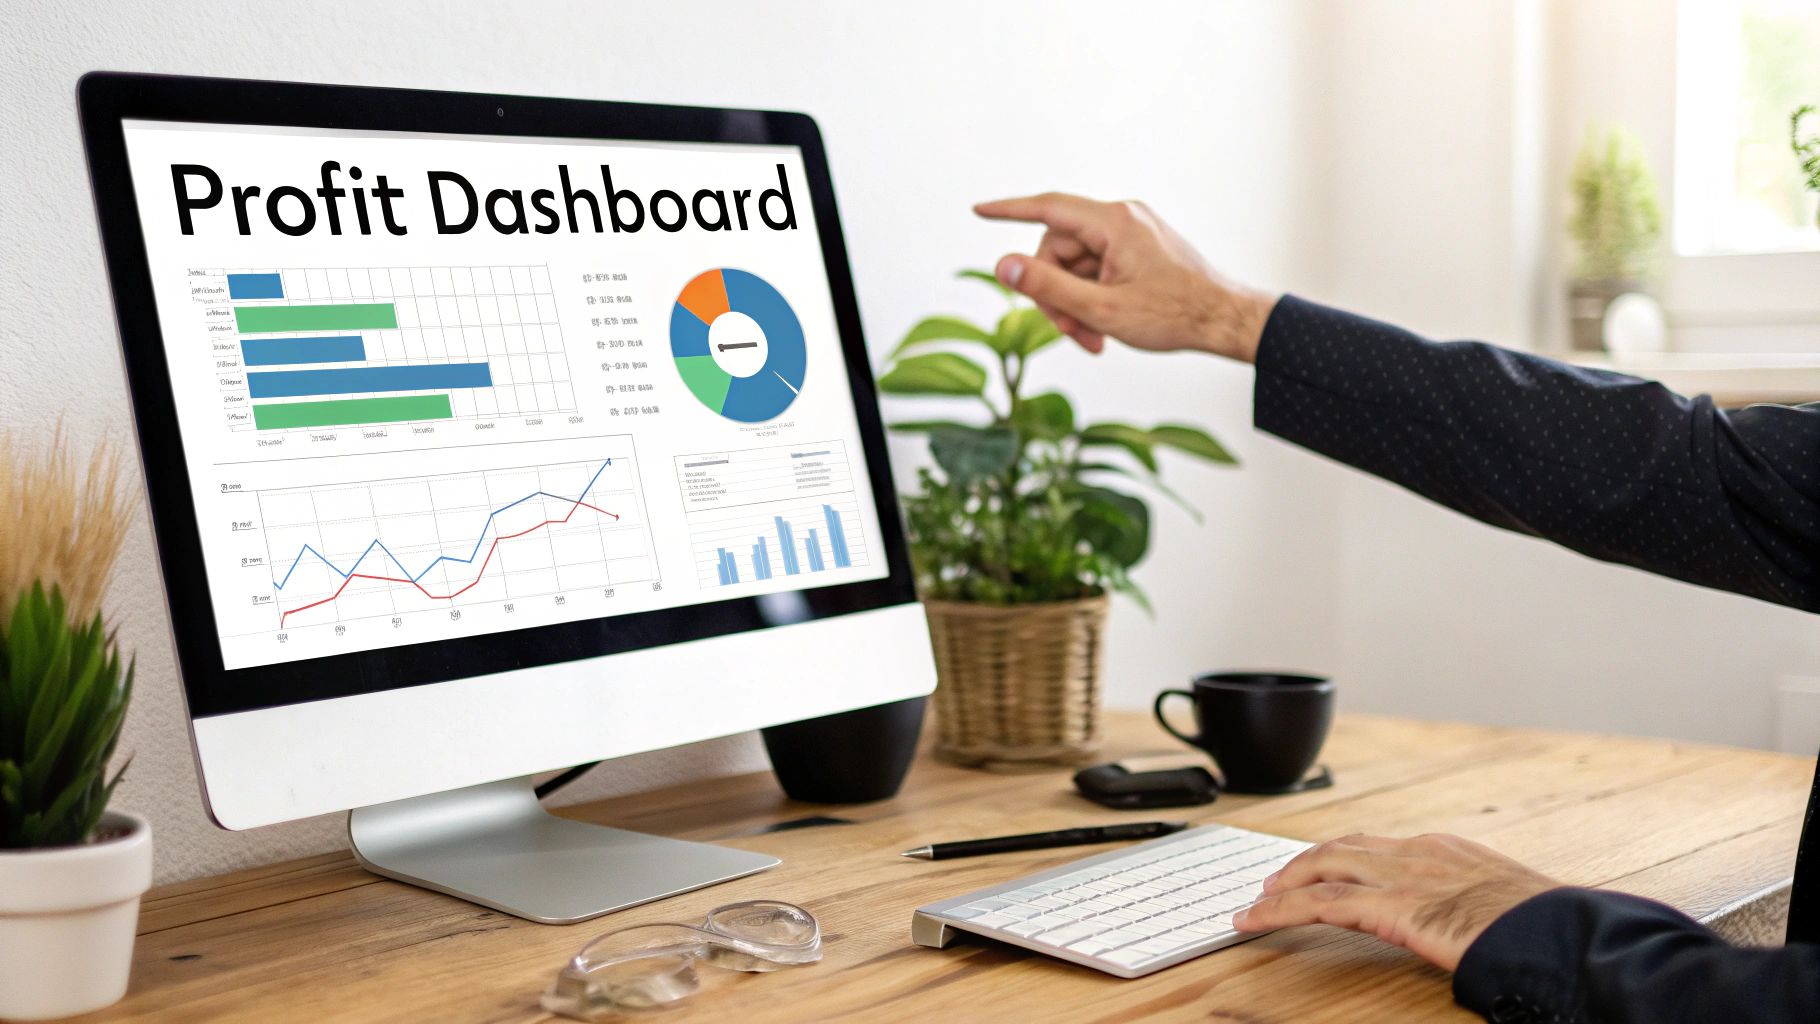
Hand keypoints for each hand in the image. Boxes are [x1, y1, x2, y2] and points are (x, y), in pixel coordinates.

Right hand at [973, 192, 1276, 361]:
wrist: (1225, 319)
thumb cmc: (1174, 315)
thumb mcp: (1102, 308)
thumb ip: (1049, 287)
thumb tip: (1005, 266)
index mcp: (1113, 223)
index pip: (1047, 207)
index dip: (1008, 210)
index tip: (978, 210)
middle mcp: (1122, 218)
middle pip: (1059, 248)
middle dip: (1055, 292)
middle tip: (1070, 332)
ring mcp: (1131, 233)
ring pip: (1076, 264)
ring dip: (1075, 302)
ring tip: (1094, 337)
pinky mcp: (1139, 249)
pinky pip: (1097, 268)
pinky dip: (1093, 298)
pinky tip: (1105, 327)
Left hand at [1232, 833, 1559, 971]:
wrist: (1563, 933)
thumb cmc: (1544, 927)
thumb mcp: (1501, 904)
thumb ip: (1471, 904)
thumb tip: (1464, 925)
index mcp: (1445, 849)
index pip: (1376, 847)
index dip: (1340, 858)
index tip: (1322, 871)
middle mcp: (1418, 853)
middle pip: (1342, 848)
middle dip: (1303, 863)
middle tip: (1276, 883)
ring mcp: (1403, 877)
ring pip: (1322, 868)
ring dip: (1283, 884)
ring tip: (1257, 903)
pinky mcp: (1393, 908)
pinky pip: (1321, 904)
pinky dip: (1280, 910)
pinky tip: (1256, 920)